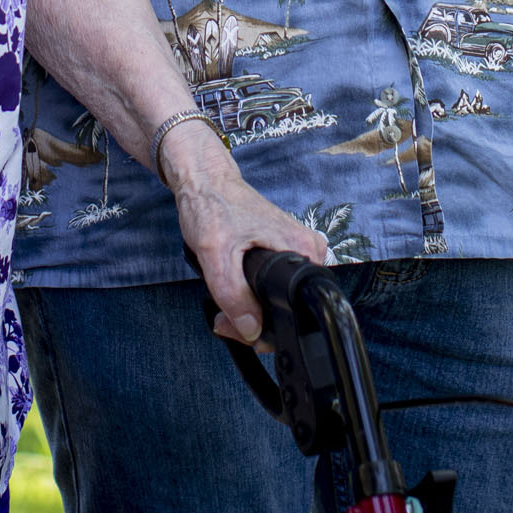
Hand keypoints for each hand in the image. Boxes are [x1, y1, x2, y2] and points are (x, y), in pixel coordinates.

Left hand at [167, 127, 330, 343]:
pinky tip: (232, 296)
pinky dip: (250, 299)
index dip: (268, 328)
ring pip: (278, 302)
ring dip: (250, 313)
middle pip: (290, 309)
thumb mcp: (217, 253)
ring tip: (223, 310)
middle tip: (224, 321)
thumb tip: (251, 329)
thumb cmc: (213, 205)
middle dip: (254, 323)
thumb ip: (233, 294)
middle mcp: (307, 251)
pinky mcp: (282, 254)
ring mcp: (295, 253)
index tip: (240, 328)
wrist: (205, 183)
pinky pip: (272, 290)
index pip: (298, 309)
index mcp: (303, 250)